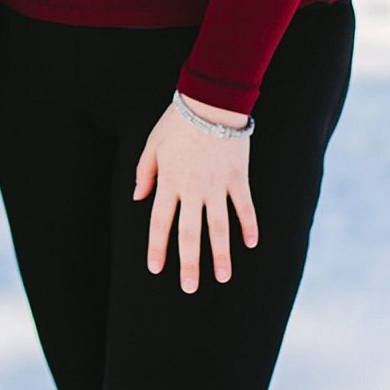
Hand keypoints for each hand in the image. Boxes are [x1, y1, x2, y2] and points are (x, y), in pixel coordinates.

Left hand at [134, 100, 257, 294]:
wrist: (212, 101)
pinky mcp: (238, 178)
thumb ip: (145, 172)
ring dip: (220, 254)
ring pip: (218, 227)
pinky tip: (251, 244)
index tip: (157, 269)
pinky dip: (249, 225)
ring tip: (223, 277)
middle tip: (190, 288)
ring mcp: (217, 185)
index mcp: (169, 182)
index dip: (158, 247)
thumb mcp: (152, 144)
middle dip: (189, 263)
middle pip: (189, 233)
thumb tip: (138, 196)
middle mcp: (192, 189)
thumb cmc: (178, 121)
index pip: (159, 222)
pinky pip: (245, 206)